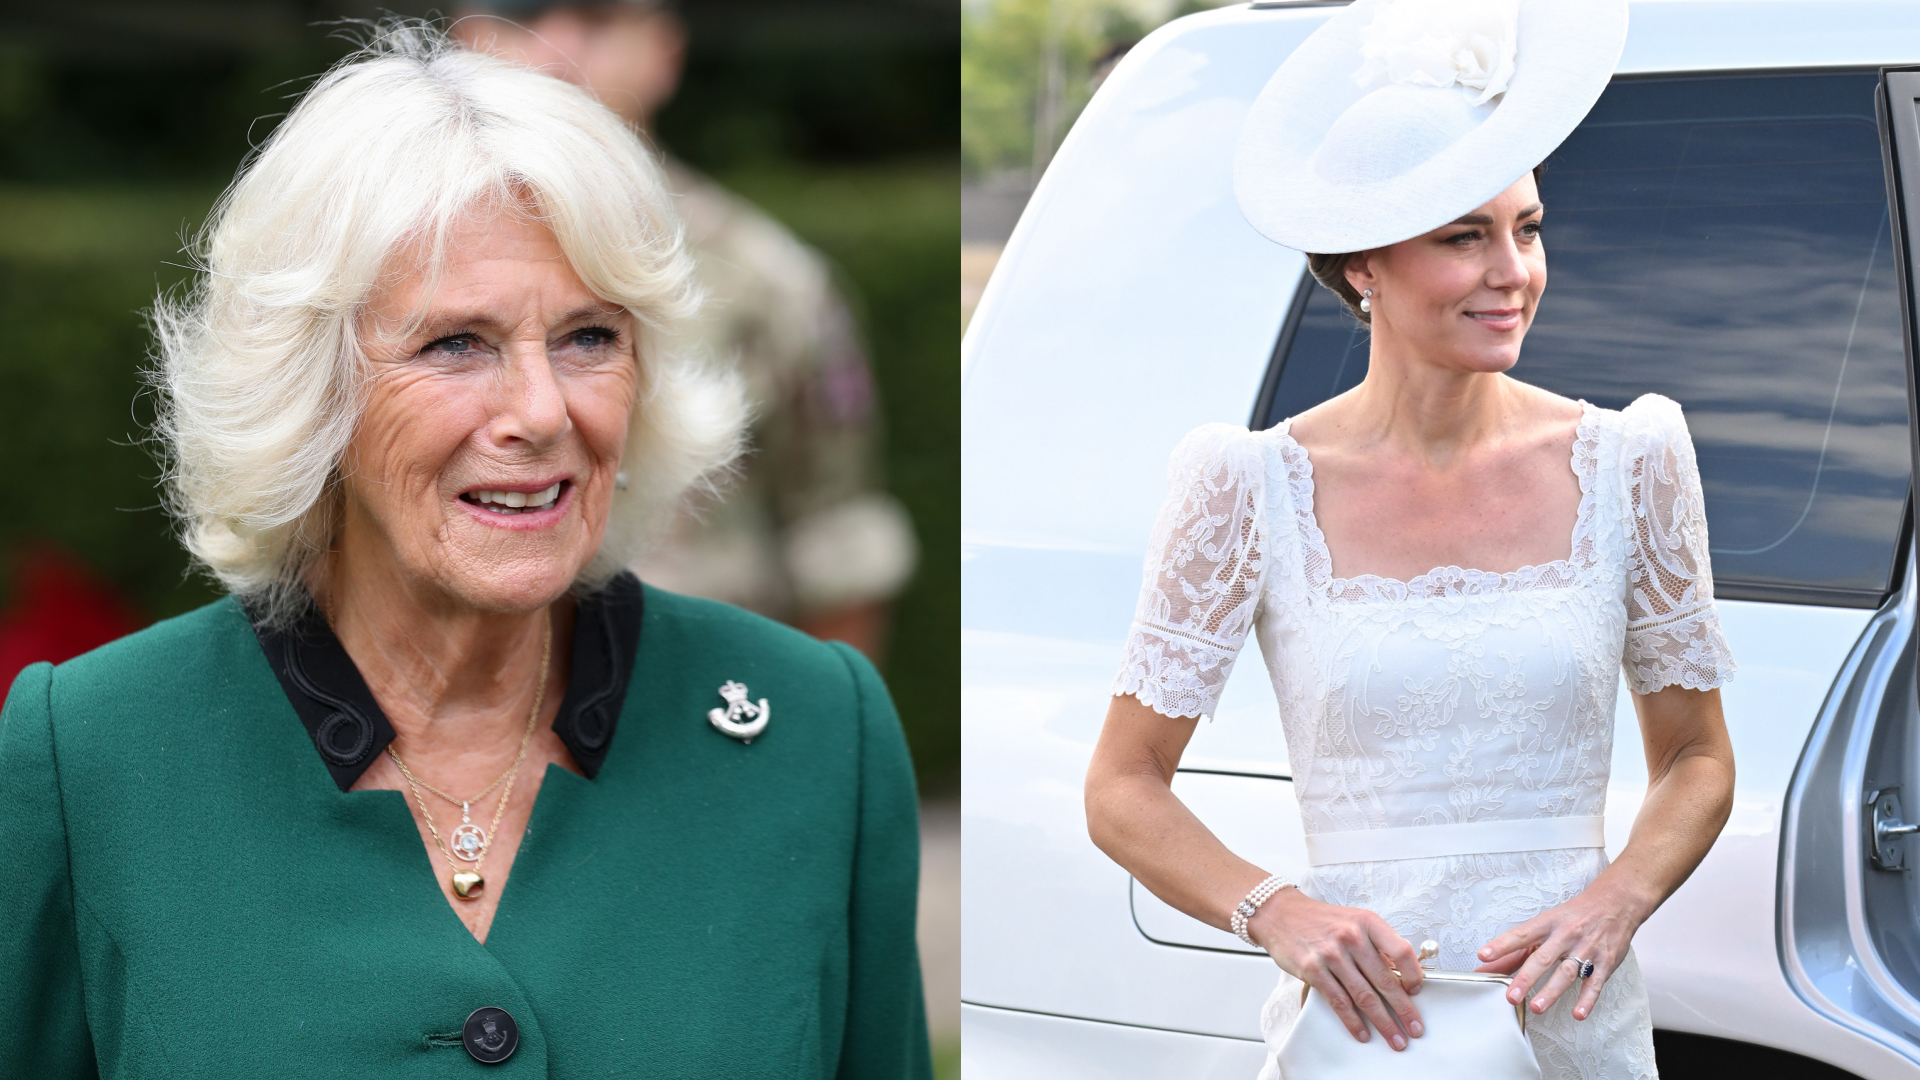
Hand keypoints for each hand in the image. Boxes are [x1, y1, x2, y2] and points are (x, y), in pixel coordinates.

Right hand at [1249, 887, 1423, 1048]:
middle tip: (1415, 1029)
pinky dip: (1353, 1021)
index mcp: (1367, 922)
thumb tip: (1400, 977)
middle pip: (1385, 980)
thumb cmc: (1322, 921)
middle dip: (1404, 1010)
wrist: (1281, 914)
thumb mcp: (1354, 921)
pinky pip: (1339, 1002)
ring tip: (1395, 1038)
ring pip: (1364, 996)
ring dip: (1383, 1022)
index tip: (1416, 992)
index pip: (1401, 952)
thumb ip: (1376, 946)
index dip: (1413, 975)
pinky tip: (1363, 1033)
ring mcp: (1331, 954)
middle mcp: (1351, 936)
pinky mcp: (1313, 969)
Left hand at [1474, 882, 1645, 1020]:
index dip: (1501, 945)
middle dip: (1526, 978)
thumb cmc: (1573, 916)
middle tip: (1511, 997)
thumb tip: (1485, 965)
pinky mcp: (1605, 962)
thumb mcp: (1544, 925)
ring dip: (1551, 991)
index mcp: (1547, 924)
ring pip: (1566, 973)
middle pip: (1542, 958)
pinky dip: (1587, 999)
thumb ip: (1515, 949)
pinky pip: (1595, 983)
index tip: (1484, 955)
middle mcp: (1565, 936)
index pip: (1520, 934)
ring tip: (1536, 1007)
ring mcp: (1586, 949)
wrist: (1615, 904)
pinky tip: (1578, 1013)